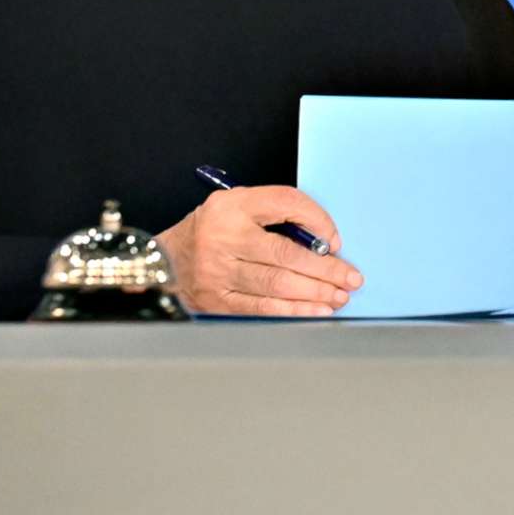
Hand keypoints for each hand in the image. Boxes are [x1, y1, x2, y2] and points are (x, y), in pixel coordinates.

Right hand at [156, 186, 361, 316]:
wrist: (162, 261)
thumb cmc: (211, 231)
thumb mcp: (237, 206)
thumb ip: (276, 214)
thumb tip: (323, 241)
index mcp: (232, 205)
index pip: (286, 203)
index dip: (318, 220)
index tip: (335, 239)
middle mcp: (224, 237)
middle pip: (286, 253)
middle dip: (326, 269)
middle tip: (351, 277)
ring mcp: (219, 271)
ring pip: (277, 284)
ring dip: (315, 292)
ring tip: (339, 296)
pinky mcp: (218, 300)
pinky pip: (263, 306)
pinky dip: (294, 310)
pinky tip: (316, 310)